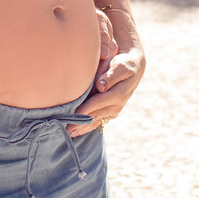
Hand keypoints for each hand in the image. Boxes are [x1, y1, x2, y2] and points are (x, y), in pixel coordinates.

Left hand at [69, 11, 144, 136]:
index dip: (89, 107)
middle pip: (98, 114)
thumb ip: (112, 74)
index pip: (101, 101)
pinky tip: (76, 133)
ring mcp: (114, 110)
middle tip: (66, 128)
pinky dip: (87, 127)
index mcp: (120, 92)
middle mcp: (117, 104)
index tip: (76, 112)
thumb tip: (101, 85)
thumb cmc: (123, 64)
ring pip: (97, 120)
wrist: (132, 68)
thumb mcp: (121, 65)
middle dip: (83, 122)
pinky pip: (98, 121)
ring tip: (68, 134)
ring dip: (83, 128)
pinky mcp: (110, 112)